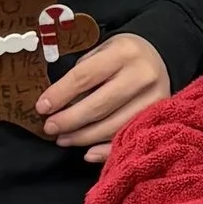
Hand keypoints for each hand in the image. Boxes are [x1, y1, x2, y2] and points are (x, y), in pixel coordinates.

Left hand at [36, 31, 168, 163]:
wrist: (160, 58)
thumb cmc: (122, 56)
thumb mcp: (102, 50)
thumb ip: (84, 72)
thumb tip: (56, 103)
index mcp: (123, 53)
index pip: (84, 77)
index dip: (61, 95)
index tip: (42, 108)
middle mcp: (142, 76)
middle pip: (99, 106)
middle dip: (70, 120)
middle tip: (50, 128)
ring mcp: (155, 99)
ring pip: (114, 126)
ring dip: (84, 137)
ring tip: (64, 139)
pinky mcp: (160, 116)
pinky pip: (130, 138)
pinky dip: (107, 150)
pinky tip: (88, 153)